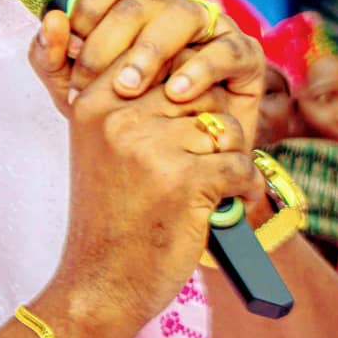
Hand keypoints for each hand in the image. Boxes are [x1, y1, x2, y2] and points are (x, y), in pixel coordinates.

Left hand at [29, 0, 264, 144]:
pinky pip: (226, 49)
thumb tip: (51, 19)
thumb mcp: (76, 91)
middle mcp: (172, 8)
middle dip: (109, 43)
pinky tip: (175, 95)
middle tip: (89, 83)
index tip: (72, 47)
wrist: (171, 164)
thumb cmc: (120, 117)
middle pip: (142, 2)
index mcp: (135, 4)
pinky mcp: (244, 56)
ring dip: (149, 52)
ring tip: (128, 89)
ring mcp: (211, 28)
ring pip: (183, 16)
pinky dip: (199, 69)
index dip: (91, 5)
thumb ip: (52, 57)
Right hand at [56, 57, 263, 328]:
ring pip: (224, 124)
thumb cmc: (108, 212)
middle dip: (210, 121)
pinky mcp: (184, 179)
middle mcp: (117, 115)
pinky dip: (243, 187)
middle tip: (203, 155)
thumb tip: (187, 59)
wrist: (100, 280)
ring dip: (229, 155)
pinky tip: (225, 202)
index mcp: (93, 100)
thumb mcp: (99, 142)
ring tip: (215, 181)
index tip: (183, 121)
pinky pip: (241, 162)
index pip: (159, 56)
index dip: (185, 85)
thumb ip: (129, 97)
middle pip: (197, 86)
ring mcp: (149, 145)